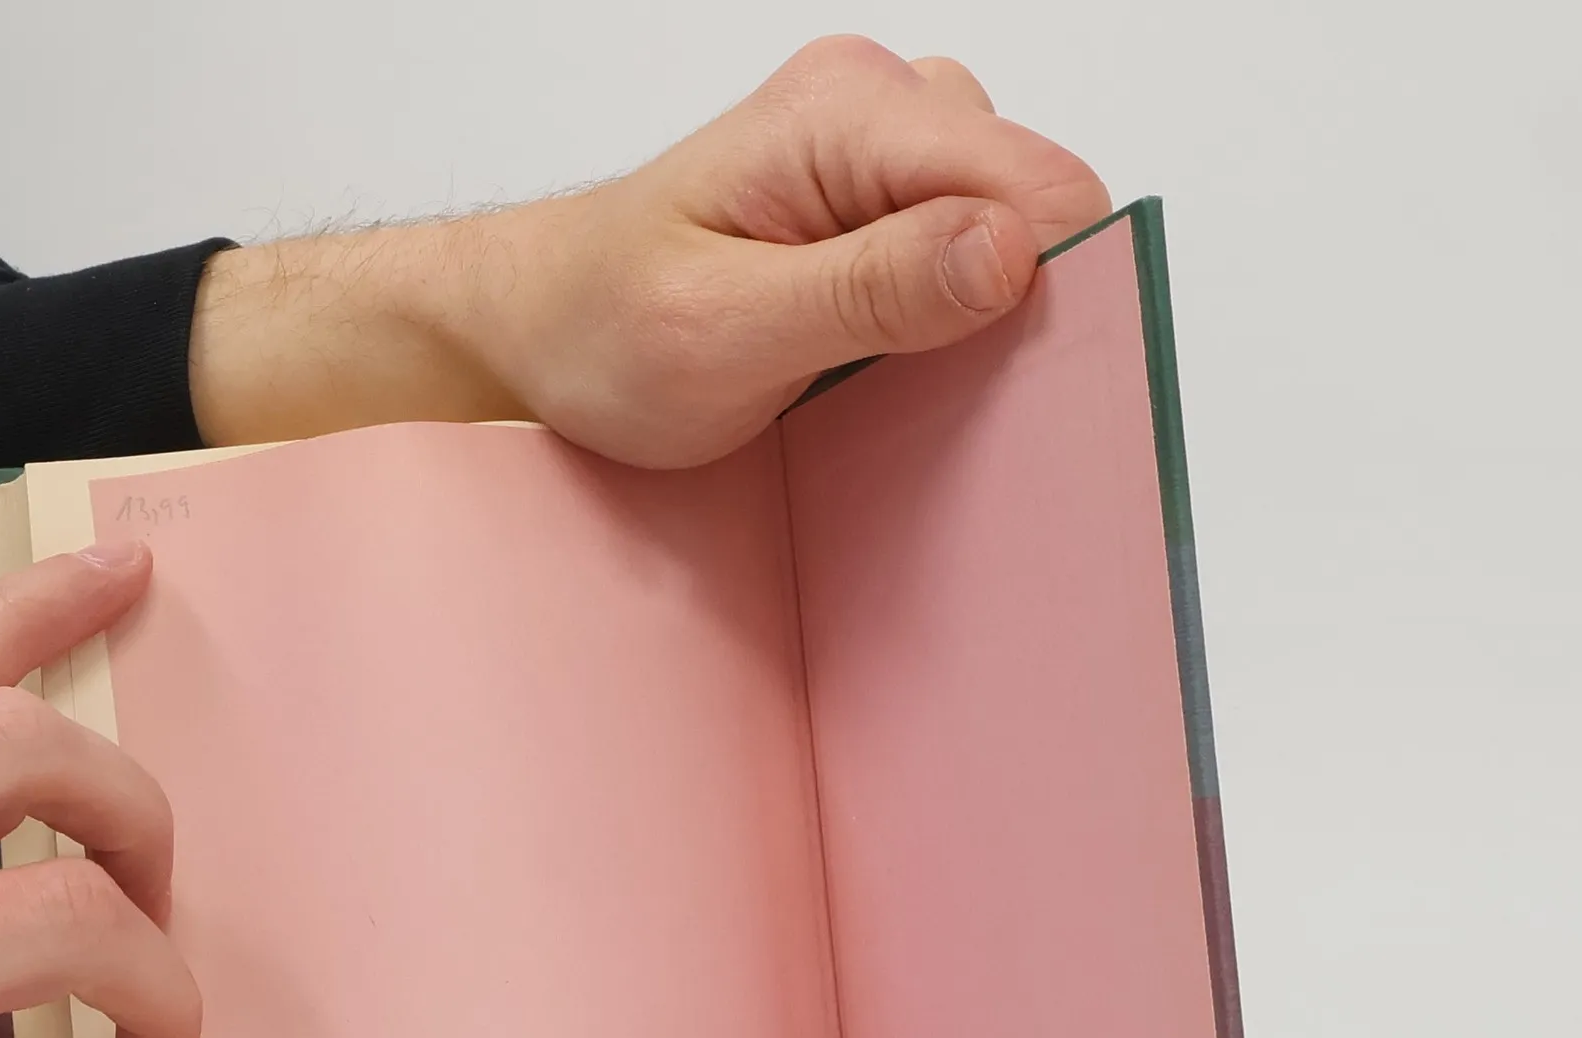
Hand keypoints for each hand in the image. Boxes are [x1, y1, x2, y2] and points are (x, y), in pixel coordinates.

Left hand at [189, 37, 1109, 465]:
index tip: (1008, 384)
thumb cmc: (600, 332)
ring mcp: (877, 148)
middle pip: (1035, 198)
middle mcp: (874, 106)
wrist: (534, 327)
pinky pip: (965, 247)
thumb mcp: (722, 334)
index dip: (1047, 288)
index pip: (1034, 182)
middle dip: (1011, 304)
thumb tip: (1008, 253)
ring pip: (1008, 226)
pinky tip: (874, 356)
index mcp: (843, 115)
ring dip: (974, 314)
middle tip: (912, 388)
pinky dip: (944, 312)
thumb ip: (868, 291)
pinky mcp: (872, 198)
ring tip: (872, 374)